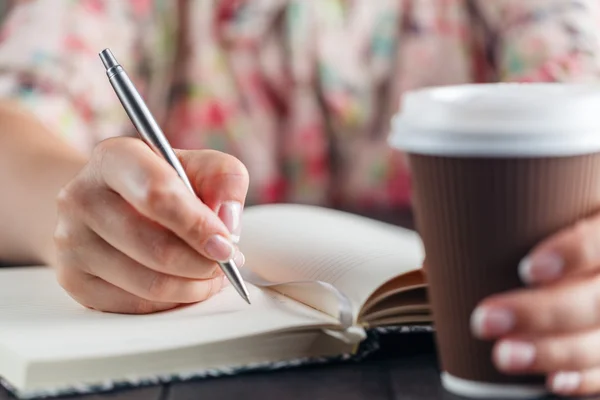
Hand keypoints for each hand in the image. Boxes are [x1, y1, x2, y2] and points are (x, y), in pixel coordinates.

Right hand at [52, 137, 247, 313]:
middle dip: (203, 263)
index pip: (156, 193)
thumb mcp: (200, 166)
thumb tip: (227, 225)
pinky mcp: (73, 279)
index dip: (198, 225)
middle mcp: (81, 197)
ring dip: (194, 286)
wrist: (109, 202)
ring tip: (212, 274)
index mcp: (114, 157)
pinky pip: (136, 305)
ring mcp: (71, 241)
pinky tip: (185, 284)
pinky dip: (172, 301)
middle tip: (226, 262)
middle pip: (155, 248)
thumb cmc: (163, 183)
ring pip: (149, 284)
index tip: (226, 245)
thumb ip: (225, 181)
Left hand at [471, 214, 599, 395]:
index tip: (528, 269)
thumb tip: (435, 258)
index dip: (573, 252)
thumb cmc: (545, 231)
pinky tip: (554, 380)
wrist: (571, 262)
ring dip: (553, 352)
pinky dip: (583, 378)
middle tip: (486, 319)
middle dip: (542, 314)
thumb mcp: (534, 215)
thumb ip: (498, 228)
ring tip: (505, 355)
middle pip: (598, 298)